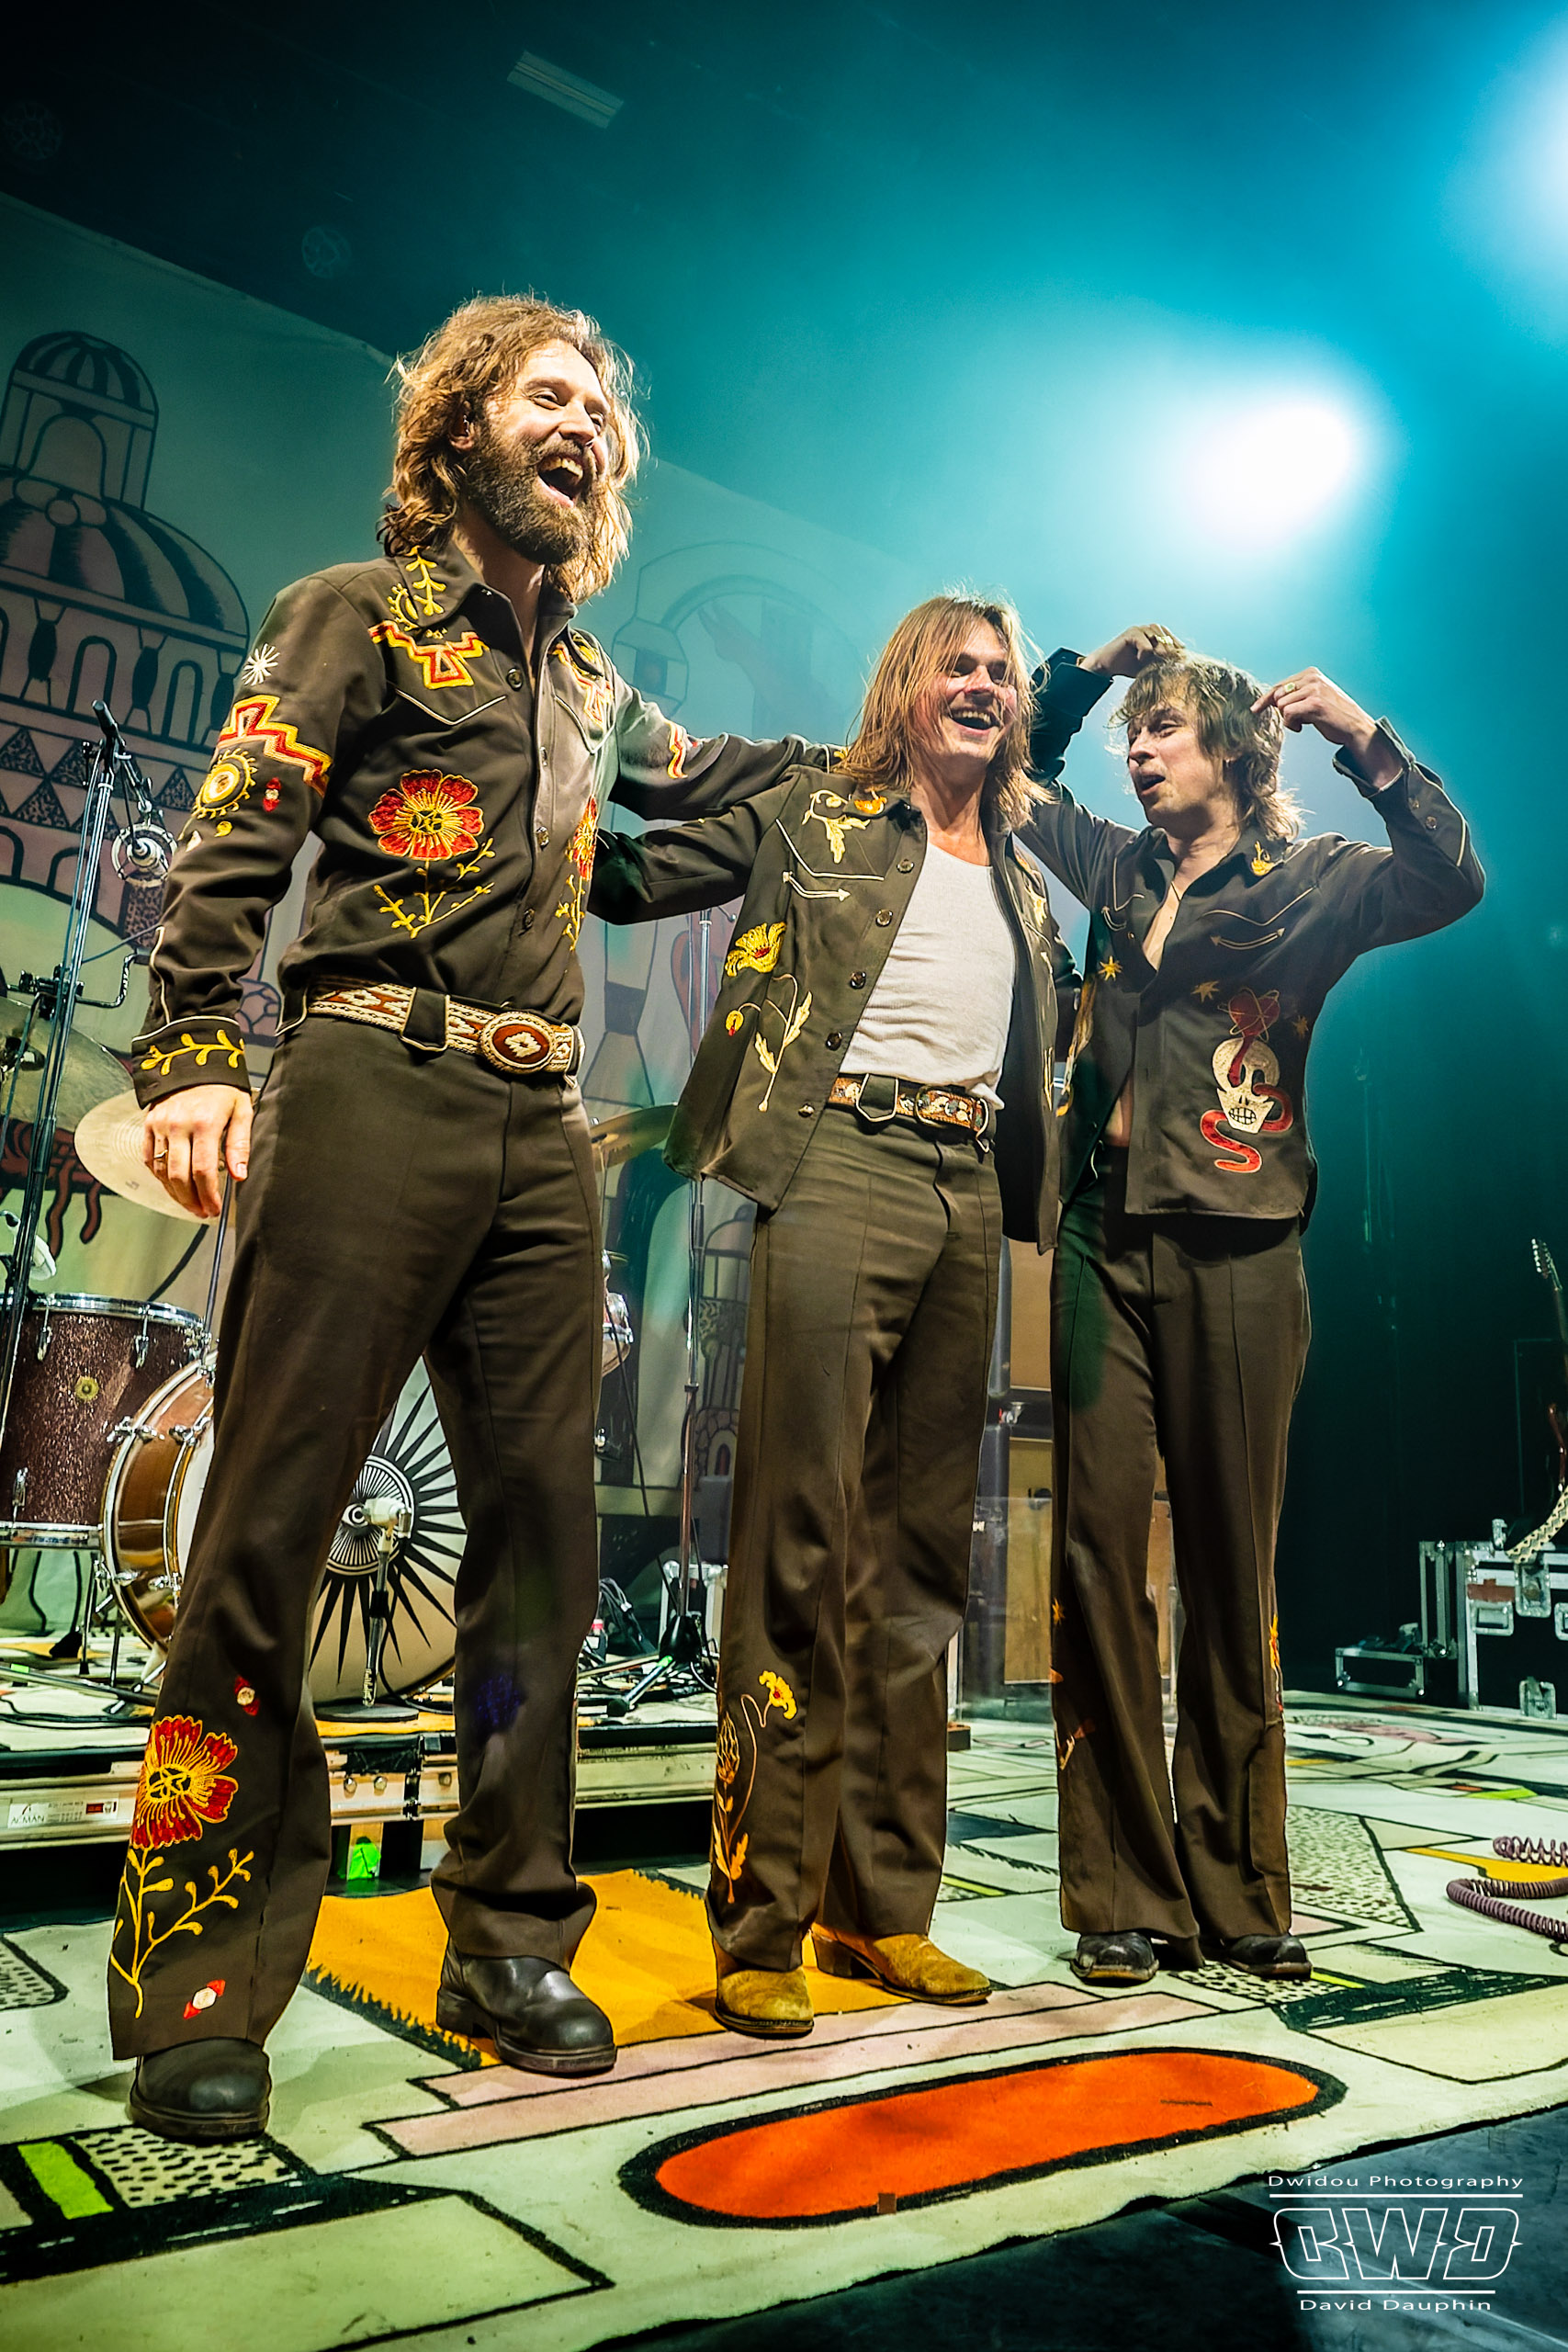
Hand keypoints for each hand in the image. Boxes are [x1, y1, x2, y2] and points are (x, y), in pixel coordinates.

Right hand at [144, 1085, 251, 1219]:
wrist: (192, 1062)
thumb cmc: (221, 1088)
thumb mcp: (241, 1111)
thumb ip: (240, 1145)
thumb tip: (238, 1176)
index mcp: (205, 1123)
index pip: (204, 1170)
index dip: (209, 1195)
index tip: (215, 1209)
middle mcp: (179, 1125)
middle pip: (180, 1176)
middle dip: (191, 1201)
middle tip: (203, 1212)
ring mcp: (160, 1125)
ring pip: (162, 1171)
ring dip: (175, 1193)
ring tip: (190, 1204)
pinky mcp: (148, 1124)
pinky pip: (150, 1159)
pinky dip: (160, 1176)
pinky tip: (172, 1186)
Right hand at [1079, 623, 1183, 678]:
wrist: (1106, 666)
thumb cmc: (1128, 666)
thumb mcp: (1150, 666)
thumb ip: (1163, 662)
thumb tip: (1183, 666)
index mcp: (1156, 635)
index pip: (1173, 640)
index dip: (1177, 651)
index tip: (1179, 663)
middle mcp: (1149, 629)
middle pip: (1167, 637)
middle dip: (1170, 651)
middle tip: (1170, 664)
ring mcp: (1140, 629)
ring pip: (1158, 637)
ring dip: (1160, 651)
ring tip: (1155, 663)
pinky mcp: (1131, 633)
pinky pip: (1145, 643)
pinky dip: (1145, 653)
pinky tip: (1139, 660)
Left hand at [1250, 668, 1399, 785]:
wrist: (1355, 727)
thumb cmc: (1332, 715)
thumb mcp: (1313, 698)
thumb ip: (1295, 695)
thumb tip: (1269, 701)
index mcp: (1311, 673)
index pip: (1279, 685)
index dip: (1265, 699)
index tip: (1255, 709)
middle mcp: (1312, 677)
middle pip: (1277, 695)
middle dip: (1281, 711)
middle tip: (1297, 720)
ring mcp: (1314, 689)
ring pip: (1281, 706)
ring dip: (1289, 720)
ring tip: (1304, 723)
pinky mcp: (1314, 703)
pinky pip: (1288, 714)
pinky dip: (1291, 724)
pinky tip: (1303, 727)